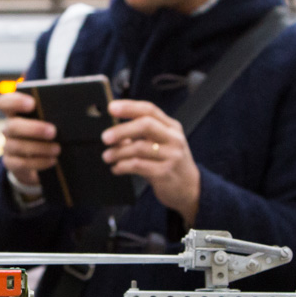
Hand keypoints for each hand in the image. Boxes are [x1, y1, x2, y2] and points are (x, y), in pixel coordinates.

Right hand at [0, 89, 59, 184]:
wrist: (39, 158)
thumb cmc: (47, 133)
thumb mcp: (51, 121)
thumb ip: (56, 113)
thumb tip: (81, 111)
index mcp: (16, 112)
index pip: (5, 103)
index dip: (15, 101)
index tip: (32, 103)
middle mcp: (9, 128)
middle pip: (13, 126)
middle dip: (34, 128)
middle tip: (53, 131)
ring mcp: (8, 146)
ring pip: (18, 146)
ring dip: (40, 148)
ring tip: (58, 149)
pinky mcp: (11, 163)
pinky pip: (21, 163)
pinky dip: (39, 162)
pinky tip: (52, 160)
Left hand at [101, 99, 200, 225]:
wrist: (190, 189)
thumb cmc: (170, 164)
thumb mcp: (162, 144)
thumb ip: (142, 135)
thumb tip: (113, 132)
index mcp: (171, 127)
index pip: (149, 110)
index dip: (129, 107)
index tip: (111, 108)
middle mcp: (173, 138)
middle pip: (145, 125)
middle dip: (122, 130)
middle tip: (105, 137)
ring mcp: (171, 156)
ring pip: (139, 147)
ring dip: (118, 152)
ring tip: (107, 156)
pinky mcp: (165, 173)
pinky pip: (138, 166)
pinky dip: (123, 166)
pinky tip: (116, 168)